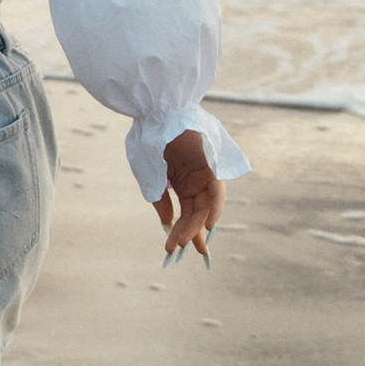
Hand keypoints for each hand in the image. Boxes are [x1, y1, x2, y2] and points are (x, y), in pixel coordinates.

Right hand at [152, 127, 221, 262]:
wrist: (154, 111)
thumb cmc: (148, 139)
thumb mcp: (149, 176)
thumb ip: (159, 199)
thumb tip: (167, 221)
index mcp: (180, 182)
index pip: (185, 213)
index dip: (181, 232)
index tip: (175, 251)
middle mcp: (194, 181)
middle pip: (196, 214)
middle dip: (190, 235)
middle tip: (183, 254)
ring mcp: (204, 173)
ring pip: (204, 207)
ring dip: (195, 226)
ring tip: (184, 244)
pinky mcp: (212, 165)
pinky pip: (216, 191)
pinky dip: (214, 208)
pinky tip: (207, 225)